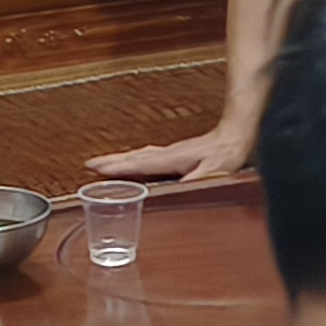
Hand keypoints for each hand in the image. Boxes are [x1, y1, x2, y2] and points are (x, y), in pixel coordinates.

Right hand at [87, 120, 252, 182]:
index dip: (117, 167)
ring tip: (102, 162)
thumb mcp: (213, 173)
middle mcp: (167, 153)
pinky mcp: (176, 153)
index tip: (96, 167)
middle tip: (89, 164)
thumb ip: (194, 181)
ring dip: (120, 158)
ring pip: (139, 154)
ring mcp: (170, 151)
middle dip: (110, 161)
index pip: (138, 164)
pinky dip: (134, 158)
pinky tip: (133, 160)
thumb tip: (176, 190)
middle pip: (133, 156)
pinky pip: (148, 156)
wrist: (236, 135)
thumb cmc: (226, 155)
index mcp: (171, 159)